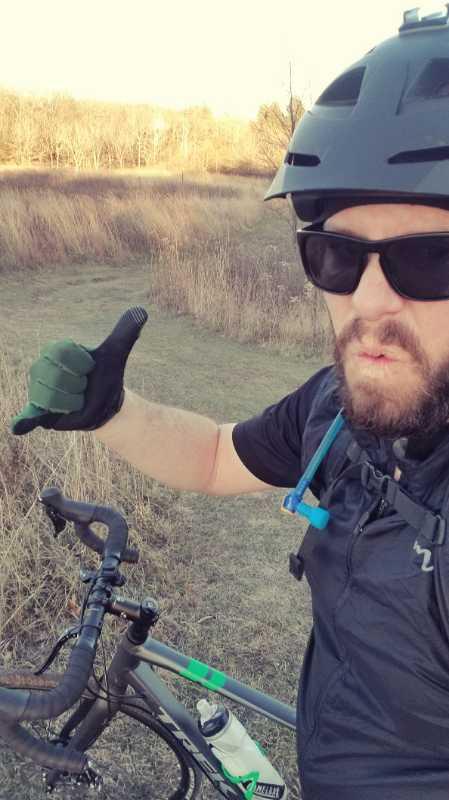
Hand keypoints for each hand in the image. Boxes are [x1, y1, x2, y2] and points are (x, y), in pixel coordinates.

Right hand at [11, 307, 147, 434]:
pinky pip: (30, 416)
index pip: (62, 353)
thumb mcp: (115, 354)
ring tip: (76, 399)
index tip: (89, 367)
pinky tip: (18, 427)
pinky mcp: (40, 413)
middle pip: (55, 375)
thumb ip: (125, 333)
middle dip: (77, 383)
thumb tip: (141, 312)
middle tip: (83, 386)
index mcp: (55, 351)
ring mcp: (38, 390)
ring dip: (72, 401)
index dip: (81, 363)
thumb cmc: (105, 375)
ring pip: (51, 397)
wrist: (105, 404)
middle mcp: (41, 368)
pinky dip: (24, 422)